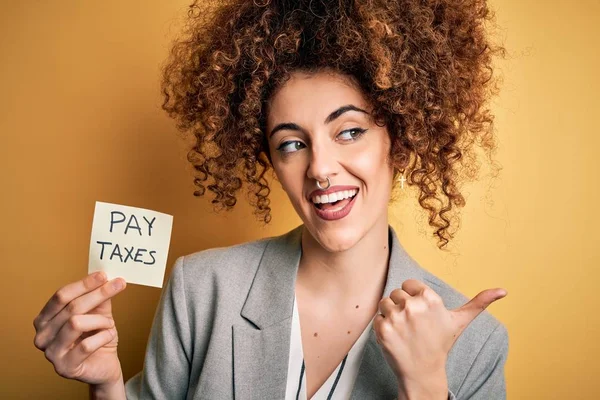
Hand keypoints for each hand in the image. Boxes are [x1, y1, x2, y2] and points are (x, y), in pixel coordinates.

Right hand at [33, 271, 126, 386]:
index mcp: (45, 319)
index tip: (103, 275)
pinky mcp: (65, 367)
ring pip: (76, 324)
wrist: (104, 365)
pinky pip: (87, 345)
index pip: (61, 296)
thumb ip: (98, 298)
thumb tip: (105, 278)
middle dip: (97, 294)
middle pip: (70, 307)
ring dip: (100, 320)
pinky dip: (104, 336)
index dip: (83, 284)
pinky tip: (109, 336)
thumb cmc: (97, 337)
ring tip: (110, 324)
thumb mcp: (98, 313)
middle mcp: (42, 336)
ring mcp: (51, 353)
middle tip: (118, 285)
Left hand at [374, 279, 506, 397]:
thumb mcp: (459, 321)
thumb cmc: (440, 343)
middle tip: (413, 325)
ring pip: (384, 303)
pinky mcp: (383, 329)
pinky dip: (382, 327)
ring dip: (390, 315)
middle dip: (401, 307)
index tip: (421, 313)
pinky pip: (376, 317)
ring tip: (404, 330)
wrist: (424, 372)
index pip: (409, 284)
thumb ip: (479, 303)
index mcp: (431, 298)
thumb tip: (503, 290)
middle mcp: (414, 305)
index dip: (413, 298)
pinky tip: (395, 337)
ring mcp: (398, 318)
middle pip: (396, 293)